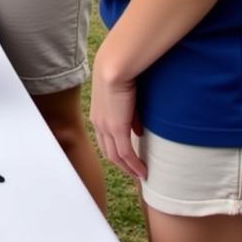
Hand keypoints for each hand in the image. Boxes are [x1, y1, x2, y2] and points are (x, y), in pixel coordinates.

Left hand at [90, 42, 145, 179]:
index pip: (105, 141)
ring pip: (116, 156)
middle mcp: (98, 124)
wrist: (114, 66)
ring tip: (141, 175)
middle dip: (122, 165)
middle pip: (108, 152)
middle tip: (135, 172)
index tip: (129, 160)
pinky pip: (126, 154)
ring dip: (129, 168)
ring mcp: (106, 127)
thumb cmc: (121, 75)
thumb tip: (138, 131)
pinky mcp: (116, 128)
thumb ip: (129, 116)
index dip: (117, 152)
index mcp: (98, 115)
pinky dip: (134, 165)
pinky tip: (143, 172)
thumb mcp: (123, 99)